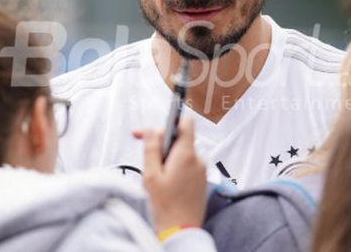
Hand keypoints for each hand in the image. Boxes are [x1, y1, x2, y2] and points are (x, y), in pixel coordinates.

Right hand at [133, 118, 206, 232]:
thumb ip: (151, 148)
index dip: (169, 121)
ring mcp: (201, 171)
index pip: (185, 123)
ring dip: (169, 159)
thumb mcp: (151, 175)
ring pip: (182, 154)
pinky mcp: (201, 181)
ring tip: (158, 176)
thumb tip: (150, 131)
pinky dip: (176, 169)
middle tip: (149, 157)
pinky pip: (187, 166)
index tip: (156, 130)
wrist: (181, 230)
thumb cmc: (166, 207)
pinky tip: (166, 183)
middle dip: (163, 144)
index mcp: (186, 155)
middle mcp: (197, 160)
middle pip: (180, 139)